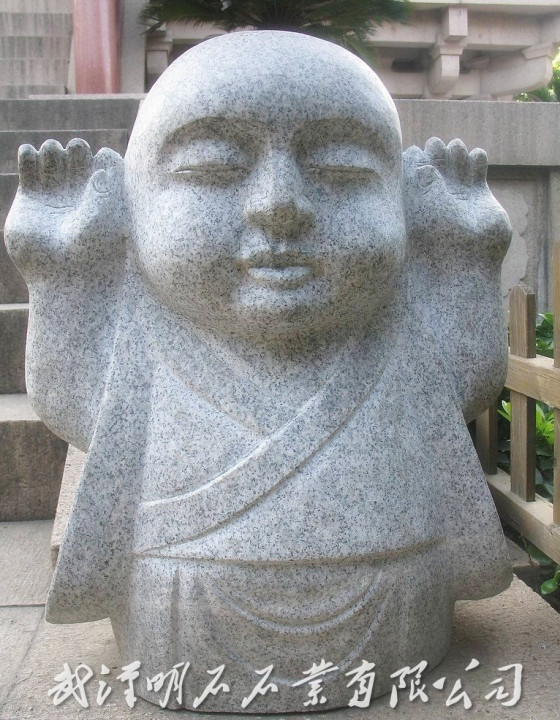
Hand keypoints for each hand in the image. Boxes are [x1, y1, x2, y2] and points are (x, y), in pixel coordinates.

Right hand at [5, 138, 124, 277]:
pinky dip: (28, 154)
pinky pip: (28, 167)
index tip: (99, 161)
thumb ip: (108, 185)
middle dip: (76, 149)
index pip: (104, 164)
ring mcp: (54, 196)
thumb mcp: (106, 218)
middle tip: (75, 152)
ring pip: (52, 158)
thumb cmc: (92, 252)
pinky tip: (29, 153)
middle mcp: (79, 195)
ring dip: (52, 149)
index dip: (102, 157)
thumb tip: (104, 154)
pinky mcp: (29, 199)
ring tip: (53, 155)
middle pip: (77, 157)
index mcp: (104, 197)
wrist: (62, 277)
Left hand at [403, 138, 510, 260]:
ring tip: (456, 147)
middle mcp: (439, 196)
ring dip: (457, 152)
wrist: (475, 253)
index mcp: (421, 201)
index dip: (414, 160)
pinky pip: (477, 171)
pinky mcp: (479, 194)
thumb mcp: (432, 208)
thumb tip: (420, 162)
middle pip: (437, 166)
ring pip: (457, 165)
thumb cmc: (446, 234)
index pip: (415, 174)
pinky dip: (477, 160)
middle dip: (437, 154)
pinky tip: (476, 156)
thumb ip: (426, 185)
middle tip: (436, 144)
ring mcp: (459, 194)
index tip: (414, 150)